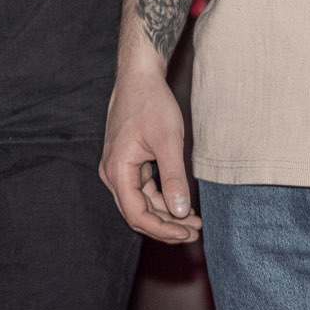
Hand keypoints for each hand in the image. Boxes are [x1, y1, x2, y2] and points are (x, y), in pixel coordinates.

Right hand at [99, 52, 199, 242]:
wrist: (139, 77)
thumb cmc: (151, 103)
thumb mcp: (168, 141)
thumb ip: (173, 178)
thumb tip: (180, 213)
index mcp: (117, 170)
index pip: (136, 214)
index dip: (162, 229)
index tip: (188, 232)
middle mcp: (113, 172)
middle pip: (137, 213)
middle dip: (166, 226)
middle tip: (196, 230)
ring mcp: (118, 168)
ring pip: (141, 203)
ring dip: (166, 214)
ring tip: (194, 220)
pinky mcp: (128, 162)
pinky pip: (143, 189)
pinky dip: (162, 199)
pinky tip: (182, 203)